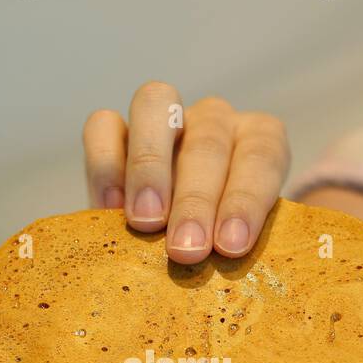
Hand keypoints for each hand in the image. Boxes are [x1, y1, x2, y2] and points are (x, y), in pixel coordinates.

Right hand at [83, 81, 289, 264]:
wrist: (178, 249)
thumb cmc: (222, 248)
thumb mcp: (246, 244)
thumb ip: (247, 241)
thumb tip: (237, 257)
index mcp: (260, 140)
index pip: (261, 155)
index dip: (247, 200)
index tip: (231, 246)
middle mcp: (214, 121)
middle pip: (207, 141)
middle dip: (196, 201)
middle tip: (187, 250)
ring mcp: (164, 119)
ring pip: (155, 105)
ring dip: (149, 169)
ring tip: (146, 223)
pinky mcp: (114, 130)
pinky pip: (102, 126)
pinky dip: (106, 164)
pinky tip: (110, 210)